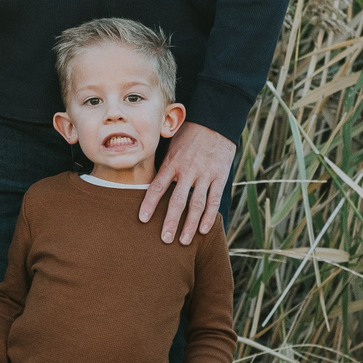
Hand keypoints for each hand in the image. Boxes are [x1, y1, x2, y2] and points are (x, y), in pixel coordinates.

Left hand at [138, 122, 234, 243]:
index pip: (157, 186)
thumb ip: (165, 165)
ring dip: (190, 225)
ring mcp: (205, 174)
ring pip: (196, 204)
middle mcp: (187, 170)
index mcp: (172, 162)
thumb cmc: (189, 134)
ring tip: (183, 241)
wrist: (214, 120)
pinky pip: (214, 199)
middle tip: (165, 240)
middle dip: (170, 222)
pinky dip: (209, 216)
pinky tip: (203, 229)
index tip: (143, 219)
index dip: (149, 204)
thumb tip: (151, 182)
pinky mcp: (220, 176)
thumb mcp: (172, 144)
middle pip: (177, 201)